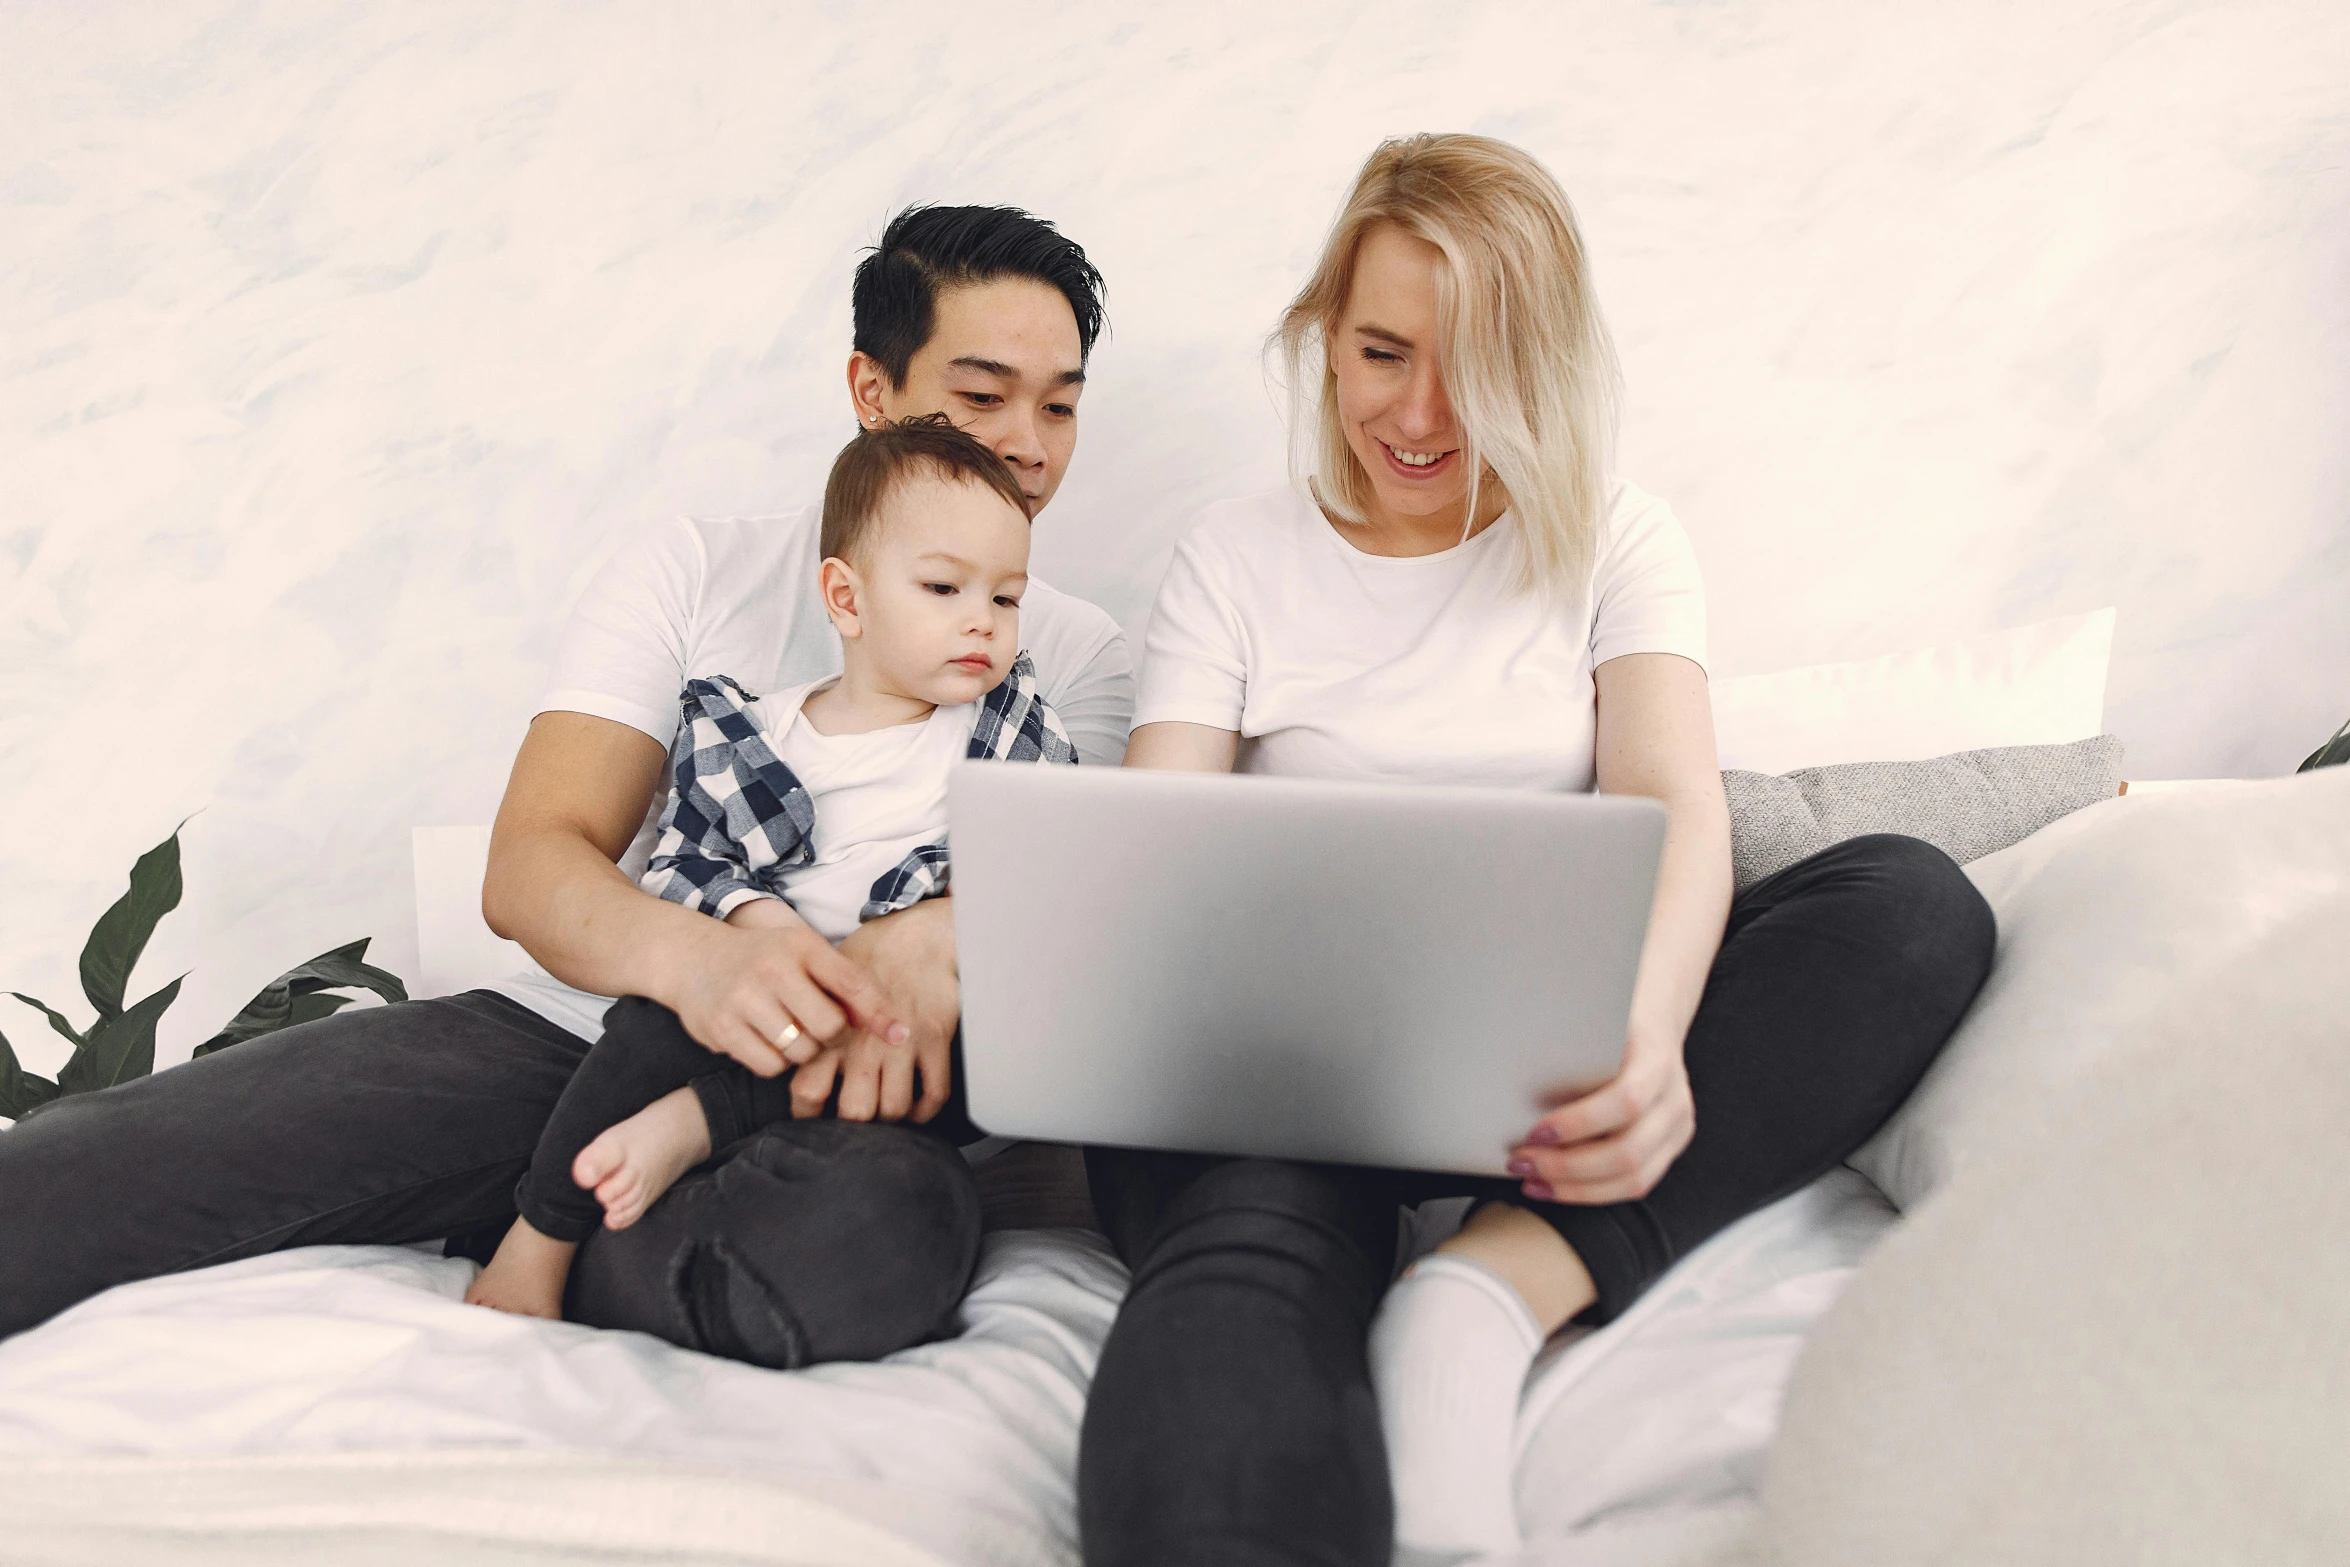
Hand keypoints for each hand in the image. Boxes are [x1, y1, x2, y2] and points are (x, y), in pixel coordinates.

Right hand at [665, 916, 906, 1077]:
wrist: (691, 958)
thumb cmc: (762, 959)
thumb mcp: (803, 954)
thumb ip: (844, 983)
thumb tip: (892, 1026)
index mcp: (800, 946)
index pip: (852, 983)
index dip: (880, 1013)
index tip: (901, 1035)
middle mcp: (772, 968)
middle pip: (828, 1027)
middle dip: (831, 1037)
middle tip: (819, 1030)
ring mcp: (744, 998)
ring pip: (800, 1051)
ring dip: (803, 1052)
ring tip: (790, 1033)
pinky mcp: (722, 1028)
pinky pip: (770, 1065)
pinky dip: (775, 1062)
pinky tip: (766, 1041)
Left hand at [787, 898, 959, 1122]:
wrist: (914, 937)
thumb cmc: (865, 964)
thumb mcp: (824, 990)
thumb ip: (808, 1025)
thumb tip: (788, 1055)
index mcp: (832, 1034)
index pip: (809, 1093)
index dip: (809, 1117)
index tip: (815, 1119)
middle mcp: (864, 1045)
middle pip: (854, 1111)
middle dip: (854, 1126)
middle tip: (854, 1122)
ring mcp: (902, 1045)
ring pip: (894, 1108)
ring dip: (890, 1118)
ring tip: (884, 1114)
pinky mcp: (935, 1040)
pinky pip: (934, 1092)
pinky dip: (926, 1109)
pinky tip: (916, 1109)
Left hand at [1507, 1012, 1694, 1204]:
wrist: (1652, 1024)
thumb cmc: (1609, 1022)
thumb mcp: (1592, 1020)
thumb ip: (1567, 1046)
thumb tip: (1509, 1071)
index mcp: (1658, 1059)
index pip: (1626, 1100)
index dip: (1579, 1122)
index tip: (1534, 1131)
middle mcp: (1674, 1098)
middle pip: (1628, 1151)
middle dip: (1567, 1165)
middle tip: (1520, 1161)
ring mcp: (1677, 1128)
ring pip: (1633, 1179)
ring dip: (1575, 1188)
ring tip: (1531, 1180)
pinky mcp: (1669, 1149)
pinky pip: (1634, 1185)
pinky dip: (1590, 1193)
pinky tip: (1553, 1187)